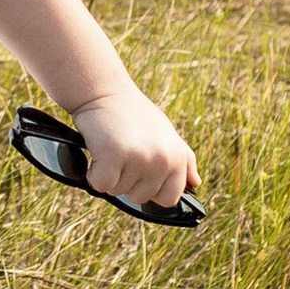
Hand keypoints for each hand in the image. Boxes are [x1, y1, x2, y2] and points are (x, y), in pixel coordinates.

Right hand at [66, 80, 199, 211]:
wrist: (104, 90)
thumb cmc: (132, 113)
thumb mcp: (166, 133)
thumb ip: (184, 160)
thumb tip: (196, 184)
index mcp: (177, 156)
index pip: (169, 198)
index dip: (150, 189)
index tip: (139, 172)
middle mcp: (162, 159)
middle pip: (140, 197)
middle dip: (126, 180)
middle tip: (122, 153)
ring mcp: (140, 157)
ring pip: (118, 191)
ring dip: (109, 174)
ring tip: (111, 148)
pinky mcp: (114, 155)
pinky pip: (101, 184)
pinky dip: (93, 174)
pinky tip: (98, 154)